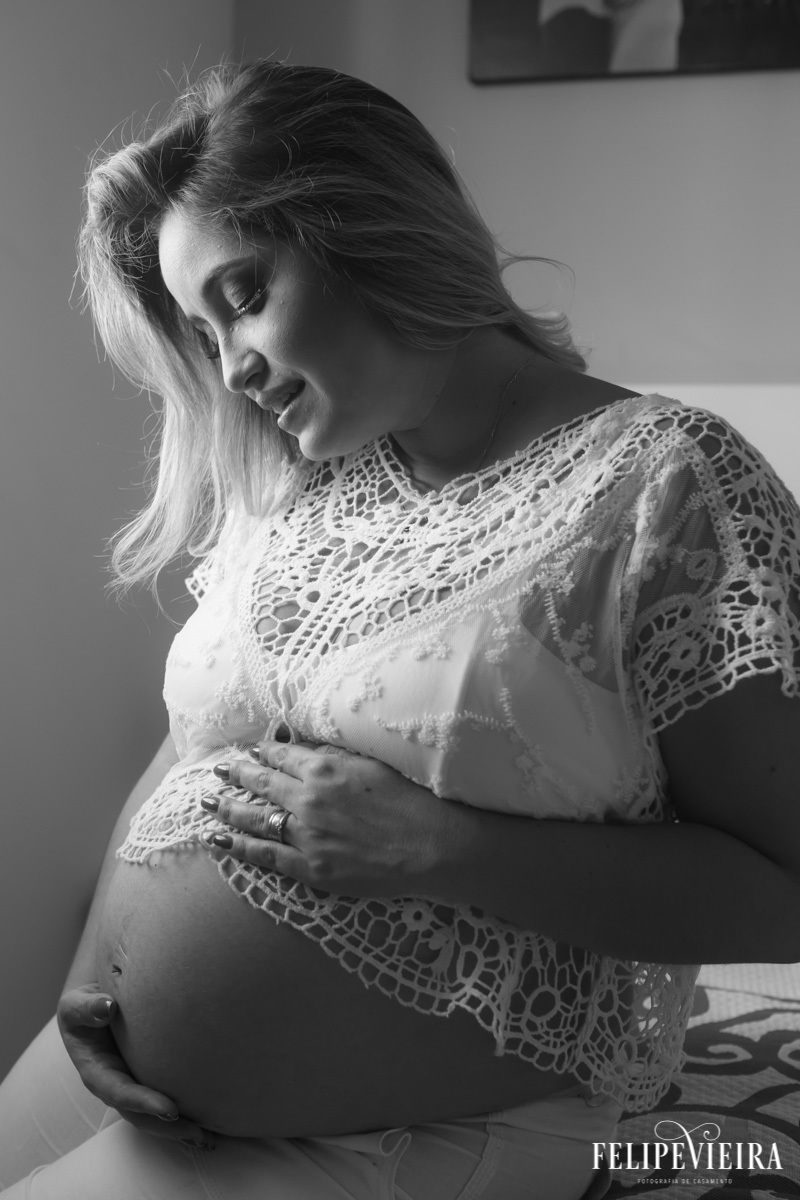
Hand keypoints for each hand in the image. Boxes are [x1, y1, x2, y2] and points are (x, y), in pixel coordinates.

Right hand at [57, 984, 212, 1148]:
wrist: (93, 1006)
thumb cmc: (82, 1007)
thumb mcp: (75, 1005)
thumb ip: (86, 1008)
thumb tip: (107, 1007)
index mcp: (95, 1071)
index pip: (119, 1092)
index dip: (142, 1103)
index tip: (169, 1109)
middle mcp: (114, 1085)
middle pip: (140, 1114)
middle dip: (166, 1127)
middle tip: (197, 1133)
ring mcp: (132, 1085)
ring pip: (154, 1114)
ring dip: (179, 1128)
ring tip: (208, 1137)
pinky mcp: (148, 1079)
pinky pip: (165, 1099)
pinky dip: (185, 1113)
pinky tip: (210, 1120)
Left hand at [200, 740, 462, 897]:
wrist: (432, 847)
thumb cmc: (412, 800)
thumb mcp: (372, 764)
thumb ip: (333, 753)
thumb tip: (301, 742)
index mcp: (325, 769)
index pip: (283, 754)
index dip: (264, 751)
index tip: (253, 750)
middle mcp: (308, 799)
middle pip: (261, 783)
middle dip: (236, 774)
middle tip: (219, 770)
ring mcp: (306, 836)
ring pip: (254, 818)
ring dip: (227, 808)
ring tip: (207, 803)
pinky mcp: (311, 868)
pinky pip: (266, 856)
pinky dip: (240, 848)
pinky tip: (219, 841)